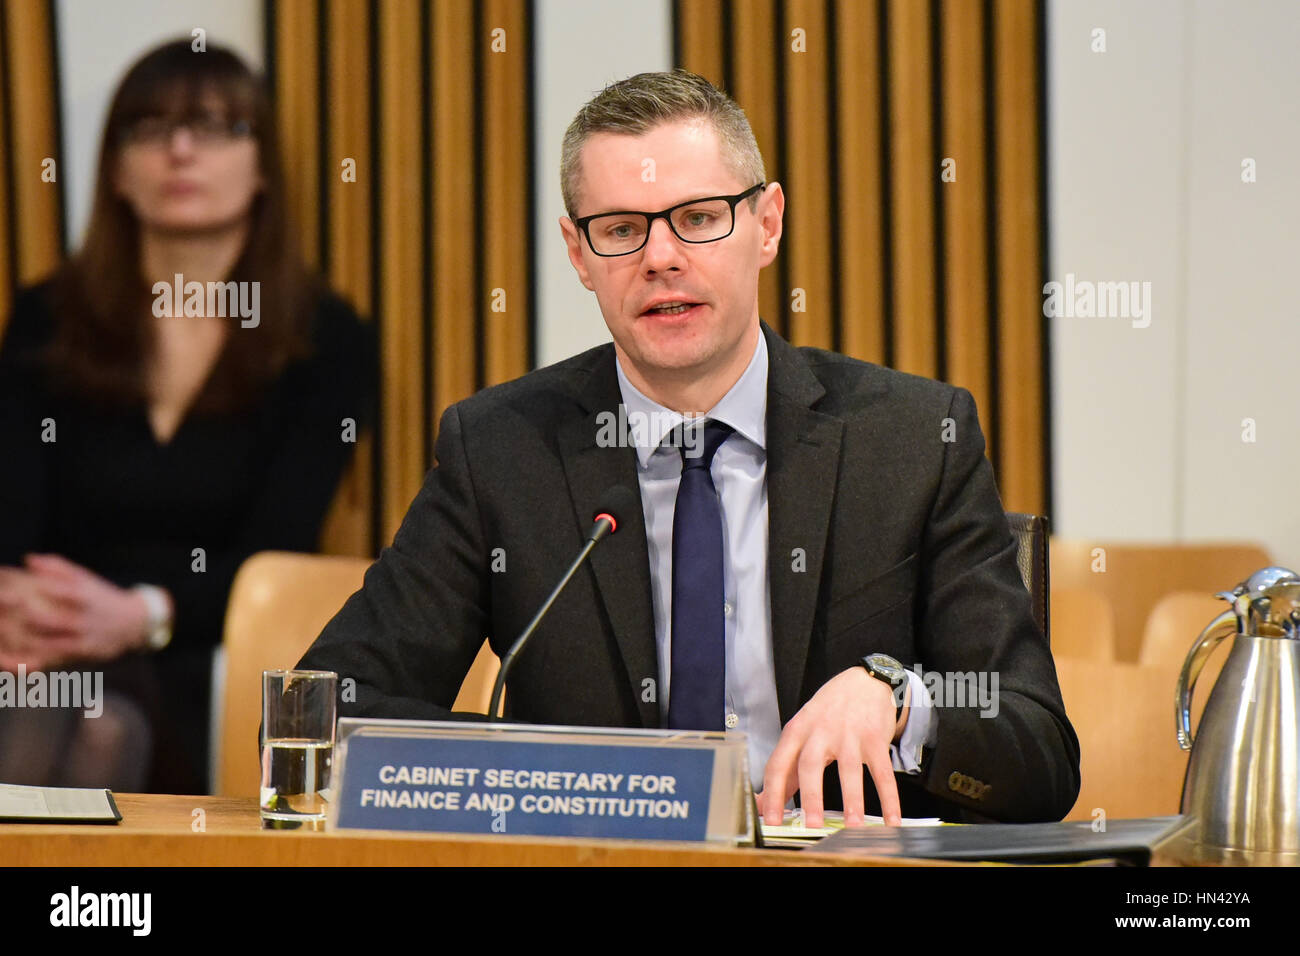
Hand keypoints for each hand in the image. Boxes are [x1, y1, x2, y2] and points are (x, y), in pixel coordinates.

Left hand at [1, 554, 153, 668]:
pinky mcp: (83, 654)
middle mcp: (86, 618)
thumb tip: (28, 559)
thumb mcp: (86, 578)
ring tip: (7, 638)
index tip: (13, 589)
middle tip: (8, 613)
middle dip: (31, 618)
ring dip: (30, 643)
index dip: (39, 589)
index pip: (63, 590)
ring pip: (55, 644)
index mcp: (86, 595)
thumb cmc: (100, 597)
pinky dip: (39, 661)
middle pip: (56, 621)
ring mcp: (85, 638)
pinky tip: (19, 660)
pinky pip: (58, 660)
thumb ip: (58, 567)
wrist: (134, 623)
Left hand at [757, 666, 908, 827]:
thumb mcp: (801, 731)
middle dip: (811, 797)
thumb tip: (762, 802)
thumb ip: (785, 767)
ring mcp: (849, 734)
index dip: (773, 793)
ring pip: (849, 770)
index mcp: (797, 731)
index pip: (778, 764)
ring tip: (853, 826)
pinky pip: (882, 773)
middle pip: (811, 765)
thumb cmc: (827, 712)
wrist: (864, 681)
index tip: (771, 820)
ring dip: (852, 800)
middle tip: (813, 825)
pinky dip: (889, 798)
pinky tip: (892, 820)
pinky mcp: (875, 739)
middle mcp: (820, 731)